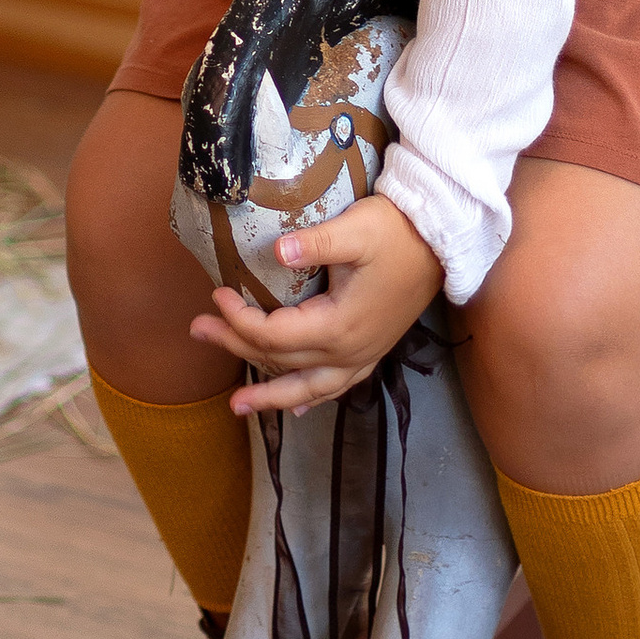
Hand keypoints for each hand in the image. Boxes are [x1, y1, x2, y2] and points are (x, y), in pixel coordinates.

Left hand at [192, 195, 444, 417]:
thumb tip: (276, 251)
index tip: (217, 294)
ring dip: (270, 396)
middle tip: (198, 332)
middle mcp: (348, 352)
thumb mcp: (356, 230)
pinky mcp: (372, 352)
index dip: (239, 319)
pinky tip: (298, 408)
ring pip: (307, 387)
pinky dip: (311, 397)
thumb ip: (315, 243)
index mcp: (338, 326)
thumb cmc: (396, 232)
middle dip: (236, 348)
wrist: (441, 241)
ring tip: (236, 408)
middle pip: (280, 360)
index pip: (273, 334)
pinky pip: (336, 387)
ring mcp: (363, 356)